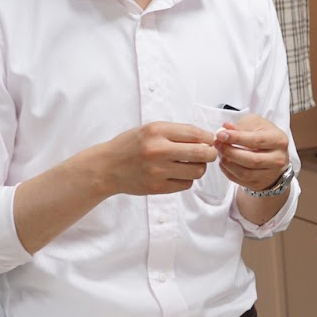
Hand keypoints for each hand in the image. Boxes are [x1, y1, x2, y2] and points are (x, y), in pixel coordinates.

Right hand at [94, 122, 216, 196]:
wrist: (106, 167)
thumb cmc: (130, 146)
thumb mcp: (149, 129)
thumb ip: (176, 132)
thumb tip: (206, 137)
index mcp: (156, 131)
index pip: (195, 134)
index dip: (208, 138)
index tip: (210, 140)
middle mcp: (158, 150)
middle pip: (201, 153)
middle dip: (210, 153)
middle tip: (209, 153)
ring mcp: (158, 171)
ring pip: (197, 171)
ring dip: (199, 167)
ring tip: (191, 164)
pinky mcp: (157, 187)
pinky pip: (186, 184)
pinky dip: (187, 179)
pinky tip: (178, 174)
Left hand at [215, 113, 290, 192]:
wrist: (272, 154)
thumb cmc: (262, 136)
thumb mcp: (255, 124)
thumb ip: (241, 125)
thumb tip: (226, 127)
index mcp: (279, 140)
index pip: (257, 141)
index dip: (237, 138)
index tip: (220, 134)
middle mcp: (278, 159)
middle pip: (252, 160)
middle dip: (230, 152)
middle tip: (217, 144)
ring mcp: (270, 174)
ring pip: (245, 173)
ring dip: (228, 163)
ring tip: (220, 153)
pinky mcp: (260, 184)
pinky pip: (240, 180)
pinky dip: (228, 171)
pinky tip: (224, 161)